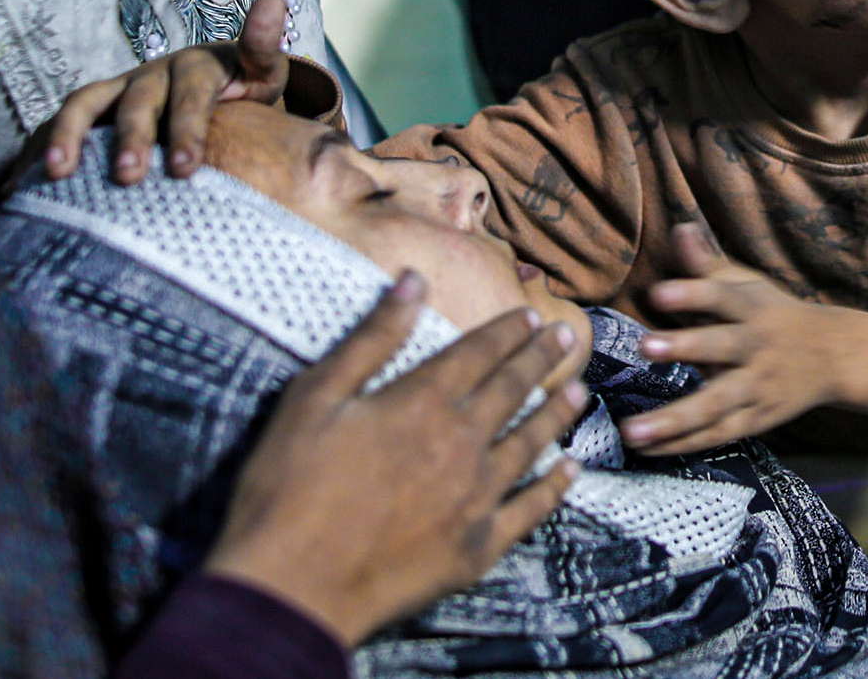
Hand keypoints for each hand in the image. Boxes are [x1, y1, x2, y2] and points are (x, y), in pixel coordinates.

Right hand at [36, 0, 291, 183]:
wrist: (214, 85)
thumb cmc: (241, 87)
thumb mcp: (262, 70)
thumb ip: (263, 46)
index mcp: (195, 68)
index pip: (190, 98)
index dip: (187, 129)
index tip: (187, 168)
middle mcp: (151, 75)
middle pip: (136, 104)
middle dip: (131, 138)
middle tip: (128, 177)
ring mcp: (116, 90)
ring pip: (85, 105)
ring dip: (68, 135)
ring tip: (54, 172)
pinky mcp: (93, 110)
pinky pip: (60, 124)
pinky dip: (39, 146)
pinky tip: (19, 181)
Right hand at [205, 274, 590, 643]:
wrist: (294, 586)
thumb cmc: (288, 487)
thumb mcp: (316, 397)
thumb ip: (372, 338)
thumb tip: (413, 280)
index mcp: (422, 402)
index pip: (478, 353)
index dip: (507, 332)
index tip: (531, 316)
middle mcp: (461, 443)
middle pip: (512, 390)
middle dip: (541, 359)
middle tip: (566, 337)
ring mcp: (476, 497)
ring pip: (530, 443)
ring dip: (556, 413)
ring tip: (579, 391)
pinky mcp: (478, 547)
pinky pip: (530, 510)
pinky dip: (555, 486)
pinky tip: (570, 470)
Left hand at [621, 223, 840, 453]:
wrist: (834, 357)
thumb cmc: (775, 315)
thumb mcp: (749, 285)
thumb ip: (709, 264)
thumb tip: (678, 228)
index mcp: (753, 308)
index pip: (722, 296)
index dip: (692, 293)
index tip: (658, 293)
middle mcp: (756, 348)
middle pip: (721, 347)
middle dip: (684, 347)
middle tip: (644, 346)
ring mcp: (757, 388)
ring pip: (716, 405)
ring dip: (673, 419)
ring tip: (631, 430)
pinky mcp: (755, 420)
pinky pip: (715, 434)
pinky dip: (682, 444)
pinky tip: (647, 449)